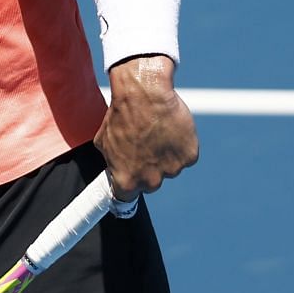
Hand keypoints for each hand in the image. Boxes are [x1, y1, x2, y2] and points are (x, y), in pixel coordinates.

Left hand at [94, 55, 197, 198]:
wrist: (145, 94)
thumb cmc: (120, 115)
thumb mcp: (103, 141)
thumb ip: (111, 161)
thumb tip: (112, 168)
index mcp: (127, 181)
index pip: (126, 197)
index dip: (126, 185)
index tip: (128, 181)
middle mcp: (151, 181)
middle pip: (150, 183)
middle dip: (146, 168)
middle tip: (143, 146)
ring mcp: (172, 170)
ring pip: (169, 168)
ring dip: (164, 155)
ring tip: (156, 132)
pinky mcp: (189, 157)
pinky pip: (184, 156)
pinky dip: (179, 146)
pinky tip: (170, 129)